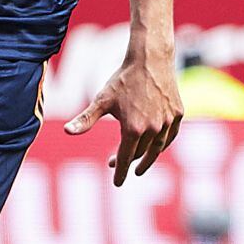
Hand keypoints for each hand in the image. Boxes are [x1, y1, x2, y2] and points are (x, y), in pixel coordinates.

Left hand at [64, 50, 183, 186]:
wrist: (150, 60)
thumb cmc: (123, 79)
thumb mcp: (101, 100)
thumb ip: (86, 119)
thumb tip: (67, 132)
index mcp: (133, 129)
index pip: (126, 158)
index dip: (121, 171)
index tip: (117, 183)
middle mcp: (153, 129)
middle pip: (141, 153)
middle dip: (129, 161)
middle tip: (117, 164)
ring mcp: (167, 122)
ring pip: (157, 147)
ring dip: (148, 158)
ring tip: (140, 164)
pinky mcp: (177, 114)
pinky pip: (170, 136)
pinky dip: (163, 144)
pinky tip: (157, 147)